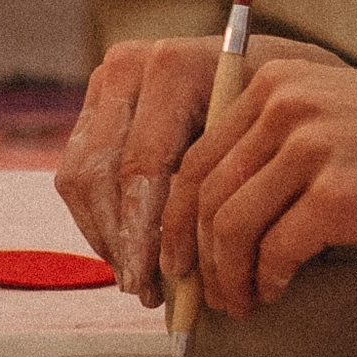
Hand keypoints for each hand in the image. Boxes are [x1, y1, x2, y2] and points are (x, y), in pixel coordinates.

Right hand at [54, 30, 309, 302]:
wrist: (265, 65)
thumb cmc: (280, 107)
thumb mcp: (270, 137)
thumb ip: (226, 185)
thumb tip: (189, 273)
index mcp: (174, 67)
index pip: (142, 166)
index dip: (145, 232)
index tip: (159, 280)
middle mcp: (129, 66)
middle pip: (101, 175)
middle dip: (122, 242)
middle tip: (146, 291)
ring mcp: (104, 85)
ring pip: (79, 179)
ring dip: (107, 237)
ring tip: (141, 282)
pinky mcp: (91, 107)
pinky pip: (77, 176)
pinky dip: (101, 220)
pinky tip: (131, 253)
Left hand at [162, 61, 356, 314]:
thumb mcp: (338, 114)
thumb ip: (281, 138)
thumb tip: (219, 205)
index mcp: (277, 81)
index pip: (196, 155)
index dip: (178, 216)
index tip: (182, 255)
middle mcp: (286, 105)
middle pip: (202, 192)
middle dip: (192, 253)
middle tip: (201, 293)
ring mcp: (311, 147)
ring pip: (229, 226)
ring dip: (226, 277)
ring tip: (241, 303)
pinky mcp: (337, 193)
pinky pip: (274, 250)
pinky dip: (266, 281)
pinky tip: (276, 293)